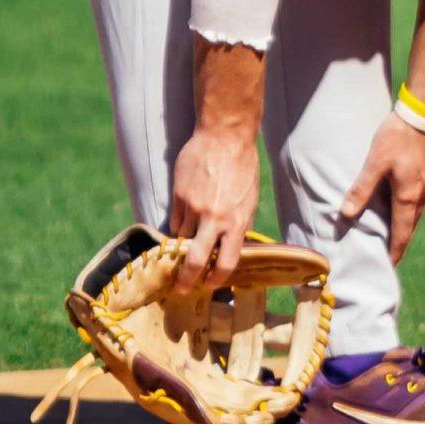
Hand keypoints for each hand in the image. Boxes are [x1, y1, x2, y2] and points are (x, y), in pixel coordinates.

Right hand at [167, 128, 261, 294]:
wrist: (225, 135)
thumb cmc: (243, 166)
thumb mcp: (249, 199)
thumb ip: (239, 223)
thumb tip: (230, 246)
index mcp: (237, 221)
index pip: (227, 262)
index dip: (218, 278)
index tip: (211, 284)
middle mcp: (214, 218)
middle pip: (196, 260)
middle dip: (187, 279)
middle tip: (181, 288)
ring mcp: (193, 207)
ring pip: (183, 239)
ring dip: (184, 246)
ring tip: (184, 249)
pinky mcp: (179, 195)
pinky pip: (175, 221)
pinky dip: (179, 226)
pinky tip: (184, 222)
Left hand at [338, 114, 424, 263]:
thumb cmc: (399, 136)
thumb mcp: (375, 162)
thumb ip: (362, 188)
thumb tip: (346, 214)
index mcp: (408, 197)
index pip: (401, 234)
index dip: (394, 252)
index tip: (388, 267)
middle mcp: (422, 195)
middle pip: (410, 227)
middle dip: (400, 243)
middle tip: (388, 258)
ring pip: (415, 214)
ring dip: (404, 227)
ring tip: (392, 236)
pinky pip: (418, 201)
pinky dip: (408, 211)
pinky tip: (400, 207)